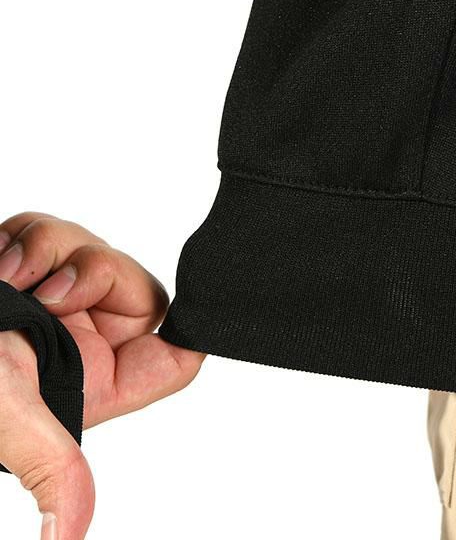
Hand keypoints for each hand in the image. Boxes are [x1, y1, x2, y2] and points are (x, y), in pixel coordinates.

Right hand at [0, 212, 205, 538]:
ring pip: (94, 251)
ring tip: (10, 277)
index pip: (174, 355)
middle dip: (95, 276)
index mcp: (98, 378)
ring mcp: (59, 301)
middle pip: (138, 287)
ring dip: (51, 252)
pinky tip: (0, 264)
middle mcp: (84, 339)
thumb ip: (53, 466)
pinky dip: (26, 237)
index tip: (187, 313)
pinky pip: (53, 235)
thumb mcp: (12, 417)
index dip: (190, 334)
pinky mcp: (31, 269)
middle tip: (48, 293)